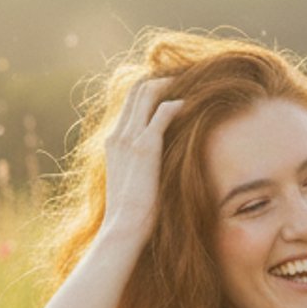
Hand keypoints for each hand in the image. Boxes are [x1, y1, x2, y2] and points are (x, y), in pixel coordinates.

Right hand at [98, 77, 184, 250]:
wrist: (122, 229)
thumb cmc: (131, 216)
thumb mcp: (133, 184)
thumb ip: (141, 168)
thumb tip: (159, 167)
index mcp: (113, 142)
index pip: (130, 103)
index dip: (151, 89)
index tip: (173, 88)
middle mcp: (118, 135)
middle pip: (137, 90)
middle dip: (162, 79)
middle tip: (187, 78)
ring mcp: (129, 139)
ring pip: (147, 93)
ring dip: (171, 85)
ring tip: (193, 83)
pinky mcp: (145, 147)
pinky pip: (162, 112)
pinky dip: (178, 103)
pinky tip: (193, 105)